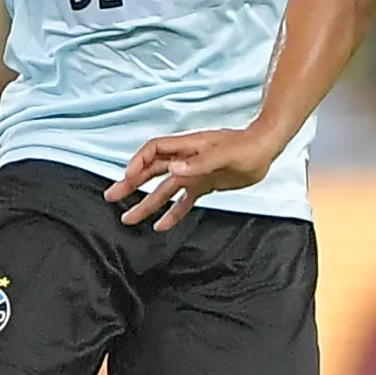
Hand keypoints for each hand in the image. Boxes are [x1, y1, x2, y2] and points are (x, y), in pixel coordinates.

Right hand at [105, 127, 285, 231]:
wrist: (265, 149)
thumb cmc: (247, 147)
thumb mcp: (225, 154)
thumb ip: (200, 163)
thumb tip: (174, 169)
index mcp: (187, 147)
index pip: (154, 151)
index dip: (138, 162)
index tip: (127, 178)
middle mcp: (186, 160)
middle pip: (151, 171)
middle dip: (130, 184)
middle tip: (110, 197)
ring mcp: (194, 173)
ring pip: (163, 190)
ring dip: (146, 203)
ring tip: (128, 218)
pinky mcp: (204, 186)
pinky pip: (183, 201)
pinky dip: (172, 213)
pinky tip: (161, 227)